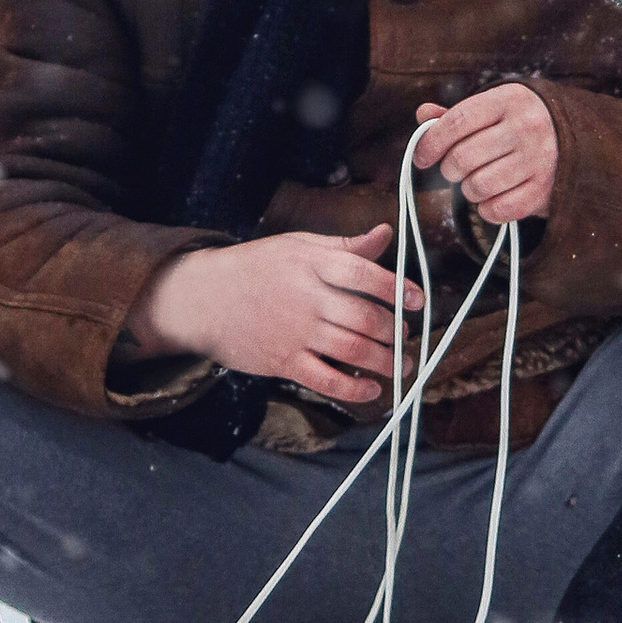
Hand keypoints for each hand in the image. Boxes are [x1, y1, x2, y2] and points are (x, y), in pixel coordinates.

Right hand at [130, 228, 420, 408]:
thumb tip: (386, 233)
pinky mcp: (283, 361)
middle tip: (406, 337)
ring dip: (385, 361)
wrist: (202, 298)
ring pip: (353, 350)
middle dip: (395, 331)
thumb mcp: (298, 246)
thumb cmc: (256, 268)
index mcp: (313, 264)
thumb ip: (345, 246)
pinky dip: (354, 388)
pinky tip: (371, 389)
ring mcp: (295, 332)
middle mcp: (307, 297)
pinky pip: (327, 380)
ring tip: (400, 364)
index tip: (419, 300)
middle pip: (365, 317)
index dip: (398, 288)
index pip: (365, 274)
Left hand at [411, 82, 558, 227]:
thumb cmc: (523, 123)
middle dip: (450, 169)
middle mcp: (527, 127)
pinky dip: (487, 209)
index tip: (422, 157)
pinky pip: (497, 209)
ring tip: (478, 181)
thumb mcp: (496, 108)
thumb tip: (423, 114)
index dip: (431, 142)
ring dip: (468, 190)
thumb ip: (458, 114)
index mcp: (510, 99)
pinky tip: (493, 198)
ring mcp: (539, 160)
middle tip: (456, 170)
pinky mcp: (545, 191)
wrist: (581, 141)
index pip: (457, 121)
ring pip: (477, 186)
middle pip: (462, 157)